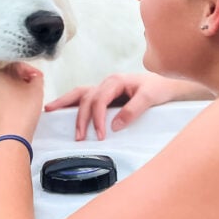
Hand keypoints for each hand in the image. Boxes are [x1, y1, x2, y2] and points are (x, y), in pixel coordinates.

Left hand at [0, 62, 43, 140]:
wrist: (10, 139)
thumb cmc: (23, 113)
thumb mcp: (37, 91)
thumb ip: (37, 78)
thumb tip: (35, 78)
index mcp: (0, 76)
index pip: (16, 66)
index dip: (30, 70)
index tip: (38, 77)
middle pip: (7, 79)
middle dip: (20, 82)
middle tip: (32, 88)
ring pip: (0, 93)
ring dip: (11, 95)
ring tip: (24, 103)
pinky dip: (4, 108)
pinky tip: (14, 114)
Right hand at [44, 72, 205, 140]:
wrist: (167, 85)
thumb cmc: (159, 88)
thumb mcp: (149, 97)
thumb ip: (133, 110)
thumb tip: (115, 125)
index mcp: (115, 81)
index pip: (99, 100)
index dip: (98, 118)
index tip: (101, 135)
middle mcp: (107, 83)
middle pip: (86, 98)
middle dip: (81, 118)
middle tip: (79, 137)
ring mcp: (104, 88)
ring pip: (80, 94)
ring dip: (67, 104)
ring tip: (51, 111)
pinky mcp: (105, 95)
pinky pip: (84, 97)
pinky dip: (71, 102)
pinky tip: (61, 108)